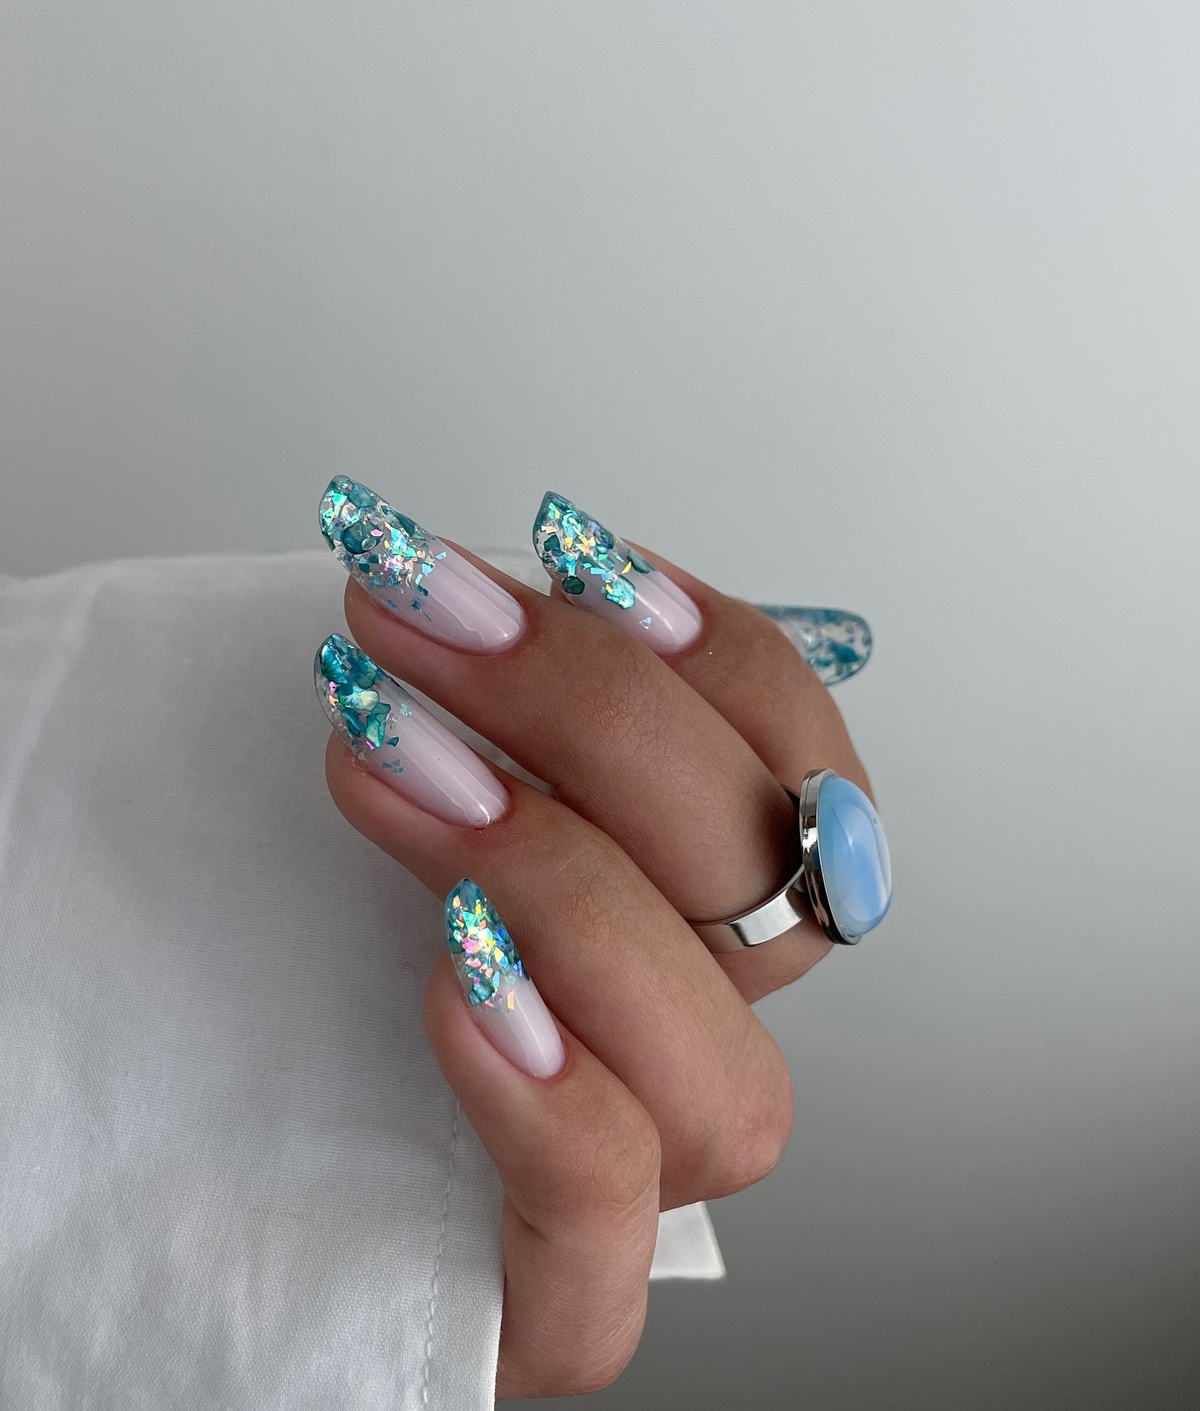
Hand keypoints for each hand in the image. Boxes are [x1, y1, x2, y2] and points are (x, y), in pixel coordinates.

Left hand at [315, 480, 883, 1396]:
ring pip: (721, 1070)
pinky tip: (457, 987)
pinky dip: (553, 1097)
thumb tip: (486, 570)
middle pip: (756, 876)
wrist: (238, 1159)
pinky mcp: (558, 1293)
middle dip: (591, 714)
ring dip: (570, 891)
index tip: (562, 551)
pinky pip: (608, 1236)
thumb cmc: (337, 944)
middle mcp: (705, 1028)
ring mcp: (648, 1173)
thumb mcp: (429, 782)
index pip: (795, 758)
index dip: (709, 645)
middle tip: (419, 618)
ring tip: (404, 782)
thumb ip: (492, 700)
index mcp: (711, 902)